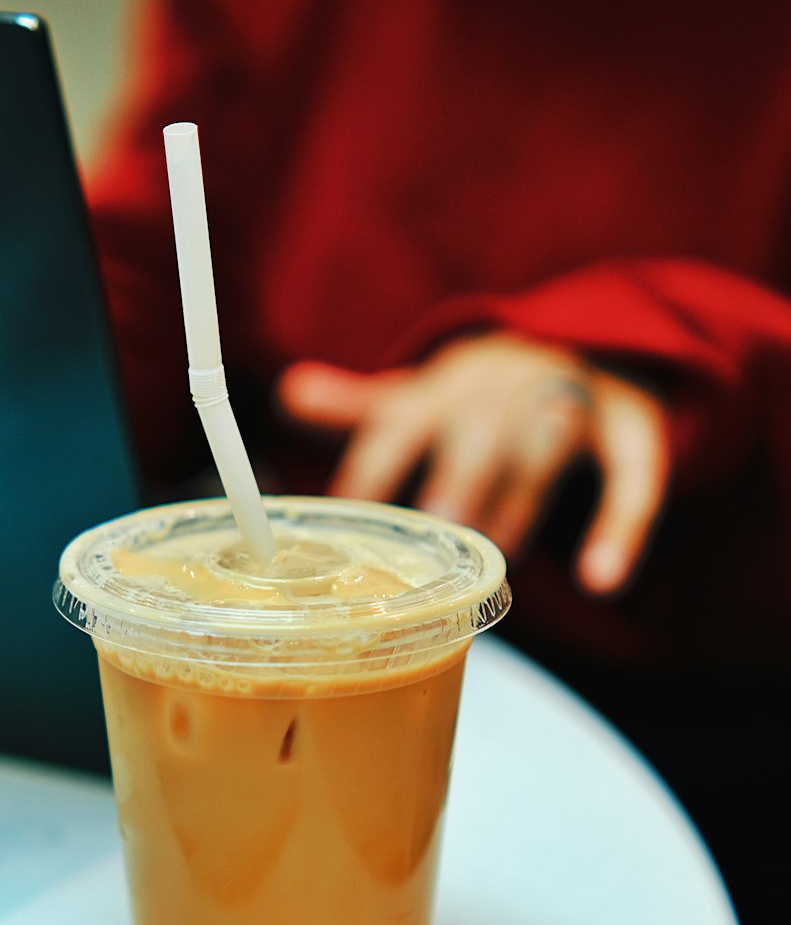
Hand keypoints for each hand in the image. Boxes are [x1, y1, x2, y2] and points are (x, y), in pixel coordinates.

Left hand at [277, 334, 671, 594]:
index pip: (404, 415)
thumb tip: (287, 391)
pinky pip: (636, 476)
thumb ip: (363, 408)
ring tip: (497, 548)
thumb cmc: (486, 397)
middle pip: (481, 421)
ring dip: (521, 491)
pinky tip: (600, 580)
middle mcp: (508, 383)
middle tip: (438, 524)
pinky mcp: (635, 429)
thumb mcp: (427, 398)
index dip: (377, 462)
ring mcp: (574, 400)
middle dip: (458, 472)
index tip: (350, 514)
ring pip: (549, 437)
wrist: (594, 343)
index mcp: (449, 384)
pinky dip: (621, 528)